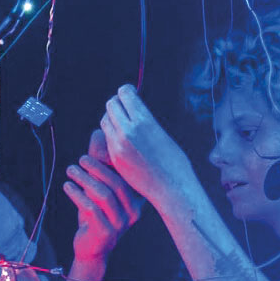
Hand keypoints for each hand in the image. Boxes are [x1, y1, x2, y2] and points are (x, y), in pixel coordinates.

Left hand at [65, 128, 145, 265]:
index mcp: (137, 199)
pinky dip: (77, 195)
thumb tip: (99, 132)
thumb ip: (100, 163)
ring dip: (85, 180)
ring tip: (71, 170)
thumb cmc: (96, 215)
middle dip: (97, 168)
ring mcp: (121, 224)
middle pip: (117, 184)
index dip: (113, 161)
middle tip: (81, 159)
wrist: (91, 249)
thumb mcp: (99, 187)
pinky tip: (67, 186)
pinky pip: (91, 209)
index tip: (95, 150)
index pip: (128, 175)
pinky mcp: (106, 233)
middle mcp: (134, 212)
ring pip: (104, 195)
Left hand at [98, 84, 198, 210]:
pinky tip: (123, 139)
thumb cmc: (174, 161)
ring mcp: (118, 145)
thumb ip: (145, 120)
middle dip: (118, 104)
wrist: (172, 188)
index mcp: (144, 121)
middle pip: (111, 104)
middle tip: (125, 108)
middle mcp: (128, 131)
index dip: (127, 92)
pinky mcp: (114, 158)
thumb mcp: (162, 133)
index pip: (124, 93)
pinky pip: (107, 138)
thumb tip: (133, 109)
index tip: (131, 94)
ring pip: (105, 120)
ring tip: (123, 123)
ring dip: (112, 118)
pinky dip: (112, 134)